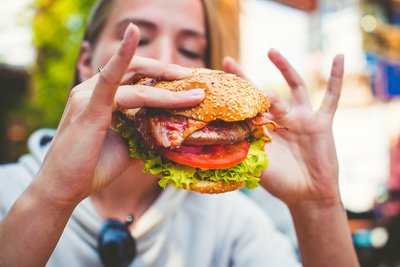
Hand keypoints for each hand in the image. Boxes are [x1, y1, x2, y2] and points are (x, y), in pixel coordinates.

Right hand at [37, 24, 203, 205]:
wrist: (64, 188)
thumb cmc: (93, 167)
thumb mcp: (128, 146)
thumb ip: (146, 133)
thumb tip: (173, 135)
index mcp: (102, 97)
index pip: (137, 78)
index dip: (163, 77)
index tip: (189, 83)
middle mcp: (94, 90)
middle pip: (138, 70)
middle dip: (169, 73)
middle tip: (195, 80)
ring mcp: (89, 95)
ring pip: (137, 84)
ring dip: (169, 88)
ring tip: (195, 93)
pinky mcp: (89, 106)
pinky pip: (110, 79)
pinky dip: (123, 56)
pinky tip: (133, 34)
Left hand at [223, 51, 343, 207]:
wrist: (307, 195)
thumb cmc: (280, 183)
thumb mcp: (257, 165)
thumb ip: (242, 152)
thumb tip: (214, 145)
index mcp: (264, 129)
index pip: (245, 107)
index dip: (230, 97)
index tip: (212, 84)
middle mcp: (281, 119)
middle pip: (263, 92)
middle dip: (245, 78)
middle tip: (227, 61)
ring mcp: (301, 118)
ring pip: (294, 87)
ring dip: (284, 68)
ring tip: (270, 51)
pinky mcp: (321, 122)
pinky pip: (331, 97)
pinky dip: (336, 78)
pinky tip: (339, 57)